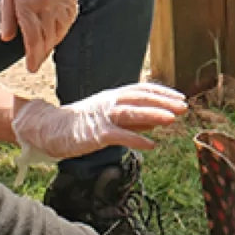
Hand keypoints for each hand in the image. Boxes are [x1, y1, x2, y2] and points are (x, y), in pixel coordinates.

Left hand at [0, 0, 78, 69]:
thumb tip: (7, 39)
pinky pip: (70, 18)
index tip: (31, 68)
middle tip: (36, 63)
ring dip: (53, 43)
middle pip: (47, 38)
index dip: (33, 56)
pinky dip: (63, 29)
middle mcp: (47, 1)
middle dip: (41, 53)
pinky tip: (56, 33)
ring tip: (44, 50)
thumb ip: (7, 16)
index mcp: (27, 1)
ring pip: (60, 30)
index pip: (33, 38)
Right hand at [10, 83, 187, 160]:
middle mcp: (109, 102)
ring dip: (153, 114)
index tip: (180, 97)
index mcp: (113, 96)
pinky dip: (135, 138)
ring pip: (130, 112)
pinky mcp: (95, 133)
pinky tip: (150, 144)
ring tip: (172, 118)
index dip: (162, 92)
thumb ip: (133, 120)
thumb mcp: (110, 118)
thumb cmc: (82, 124)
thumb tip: (156, 122)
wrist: (50, 129)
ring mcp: (102, 116)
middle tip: (183, 106)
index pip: (142, 90)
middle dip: (163, 101)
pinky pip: (118, 135)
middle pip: (140, 98)